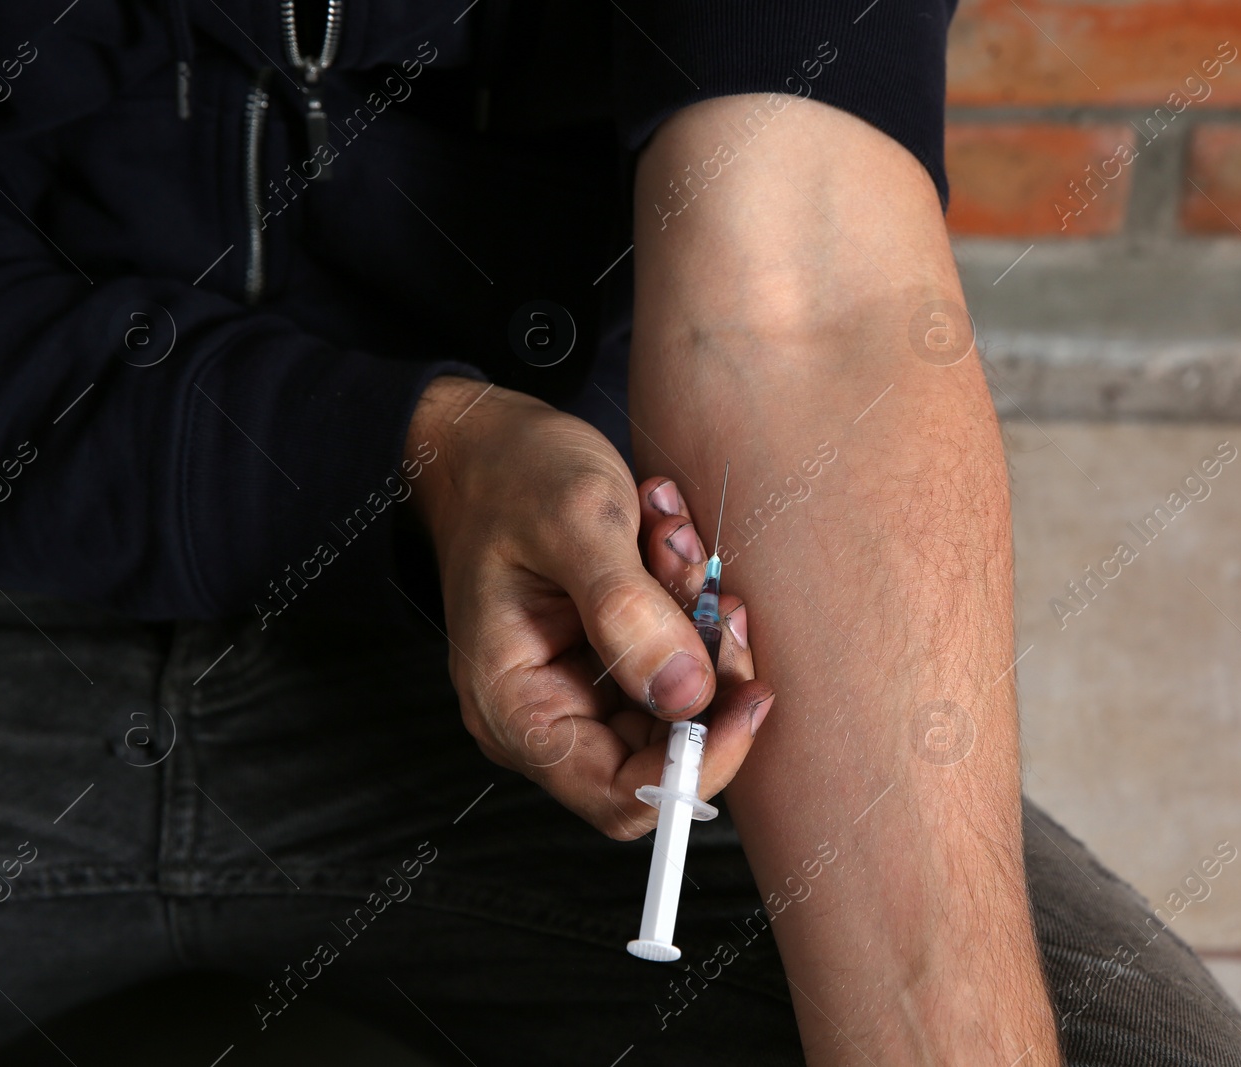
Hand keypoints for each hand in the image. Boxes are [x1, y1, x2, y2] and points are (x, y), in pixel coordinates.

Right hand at [405, 376, 772, 838]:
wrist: (489, 442)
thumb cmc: (513, 476)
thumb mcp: (576, 523)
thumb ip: (627, 612)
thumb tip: (686, 696)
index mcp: (516, 706)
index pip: (622, 796)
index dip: (699, 762)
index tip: (751, 696)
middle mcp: (548, 713)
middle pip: (666, 750)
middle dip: (708, 671)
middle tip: (704, 580)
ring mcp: (582, 686)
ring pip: (683, 700)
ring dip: (699, 622)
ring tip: (670, 539)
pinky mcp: (612, 656)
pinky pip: (679, 658)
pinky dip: (691, 604)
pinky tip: (667, 543)